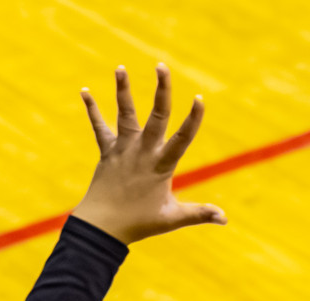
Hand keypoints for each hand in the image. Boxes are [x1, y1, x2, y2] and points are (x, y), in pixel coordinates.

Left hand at [70, 65, 225, 244]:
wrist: (103, 226)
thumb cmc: (140, 223)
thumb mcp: (173, 218)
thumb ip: (199, 214)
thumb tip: (224, 218)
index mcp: (162, 165)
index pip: (182, 138)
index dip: (192, 119)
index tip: (200, 99)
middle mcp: (143, 152)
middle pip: (155, 116)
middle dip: (161, 91)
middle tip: (162, 66)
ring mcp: (124, 149)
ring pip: (125, 114)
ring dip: (123, 90)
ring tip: (120, 67)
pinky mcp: (108, 152)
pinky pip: (99, 127)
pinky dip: (92, 110)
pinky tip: (85, 91)